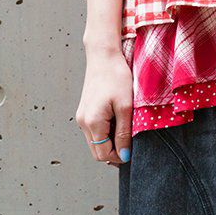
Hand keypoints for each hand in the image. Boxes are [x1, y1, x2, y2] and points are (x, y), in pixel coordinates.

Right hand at [75, 46, 132, 166]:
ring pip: (95, 142)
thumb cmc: (116, 77)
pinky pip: (94, 131)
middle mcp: (83, 122)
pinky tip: (118, 122)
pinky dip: (105, 133)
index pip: (103, 154)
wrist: (104, 57)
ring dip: (110, 142)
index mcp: (92, 122)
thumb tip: (124, 155)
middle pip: (97, 151)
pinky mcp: (85, 111)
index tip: (133, 152)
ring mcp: (82, 116)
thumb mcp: (125, 107)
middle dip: (114, 152)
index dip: (119, 157)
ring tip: (125, 130)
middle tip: (130, 144)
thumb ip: (124, 133)